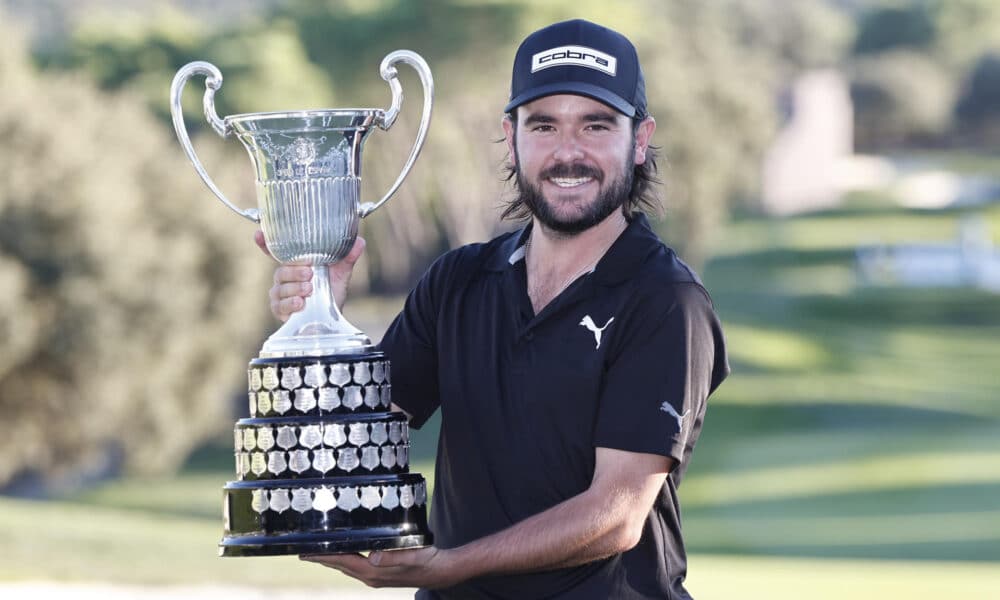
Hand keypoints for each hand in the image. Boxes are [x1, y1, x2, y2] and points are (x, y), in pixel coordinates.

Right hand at [255, 230, 365, 321]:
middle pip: (281, 270)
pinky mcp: (280, 309)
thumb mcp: (341, 273)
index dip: (265, 243)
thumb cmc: (332, 291)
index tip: (258, 234)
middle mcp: (285, 277)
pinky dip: (290, 303)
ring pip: (280, 288)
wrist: (332, 317)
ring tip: (309, 290)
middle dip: (294, 271)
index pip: (276, 251)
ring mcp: (280, 293)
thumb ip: (347, 258)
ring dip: (295, 288)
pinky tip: (300, 303)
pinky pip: (279, 305)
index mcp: (296, 264)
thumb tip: (359, 242)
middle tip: (309, 274)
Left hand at [300, 546, 464, 589]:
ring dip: (333, 560)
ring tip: (319, 553)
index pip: (343, 562)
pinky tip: (346, 555)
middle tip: (304, 552)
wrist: (441, 572)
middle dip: (323, 559)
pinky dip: (346, 560)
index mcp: (374, 572)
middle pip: (341, 566)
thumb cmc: (427, 560)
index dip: (324, 556)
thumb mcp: (411, 555)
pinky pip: (357, 567)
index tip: (306, 552)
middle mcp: (371, 577)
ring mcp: (376, 578)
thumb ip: (391, 556)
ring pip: (348, 567)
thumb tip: (372, 557)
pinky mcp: (381, 575)